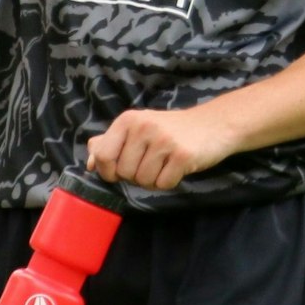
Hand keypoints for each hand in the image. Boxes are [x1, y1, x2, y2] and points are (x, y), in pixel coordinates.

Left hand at [86, 107, 235, 190]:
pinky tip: (177, 167)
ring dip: (153, 180)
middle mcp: (143, 127)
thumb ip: (110, 143)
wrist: (214, 124)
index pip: (104, 156)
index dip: (109, 171)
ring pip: (143, 181)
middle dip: (135, 176)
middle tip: (152, 163)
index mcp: (127, 120)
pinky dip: (170, 182)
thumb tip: (90, 163)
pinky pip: (164, 185)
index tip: (120, 171)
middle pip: (124, 173)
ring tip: (165, 164)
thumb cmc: (171, 130)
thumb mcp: (137, 129)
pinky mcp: (182, 155)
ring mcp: (163, 140)